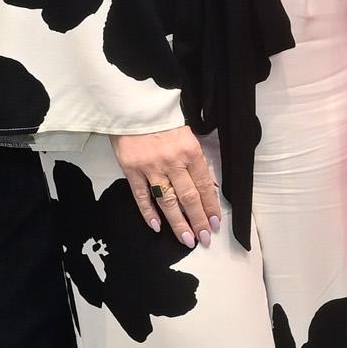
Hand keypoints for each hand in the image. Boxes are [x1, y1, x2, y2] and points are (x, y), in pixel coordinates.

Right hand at [115, 126, 223, 246]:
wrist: (134, 108)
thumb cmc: (164, 122)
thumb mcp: (188, 137)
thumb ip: (196, 162)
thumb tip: (208, 188)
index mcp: (190, 152)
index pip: (204, 185)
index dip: (210, 206)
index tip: (215, 223)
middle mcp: (172, 161)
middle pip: (188, 197)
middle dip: (198, 220)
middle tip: (204, 238)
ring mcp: (151, 167)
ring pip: (167, 201)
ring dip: (178, 223)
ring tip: (187, 239)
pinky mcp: (131, 170)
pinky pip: (142, 196)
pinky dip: (149, 213)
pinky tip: (157, 227)